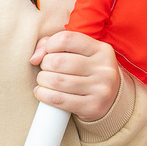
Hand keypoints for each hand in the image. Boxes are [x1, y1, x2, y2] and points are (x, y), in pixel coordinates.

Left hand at [31, 0, 119, 123]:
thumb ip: (53, 45)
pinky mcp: (93, 106)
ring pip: (56, 81)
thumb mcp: (79, 53)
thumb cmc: (87, 72)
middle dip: (44, 66)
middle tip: (46, 70)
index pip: (66, 39)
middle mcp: (104, 68)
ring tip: (44, 81)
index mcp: (102, 50)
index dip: (50, 45)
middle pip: (58, 62)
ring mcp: (101, 89)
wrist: (112, 100)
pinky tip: (42, 92)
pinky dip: (44, 95)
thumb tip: (34, 58)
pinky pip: (58, 99)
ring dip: (42, 81)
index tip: (49, 53)